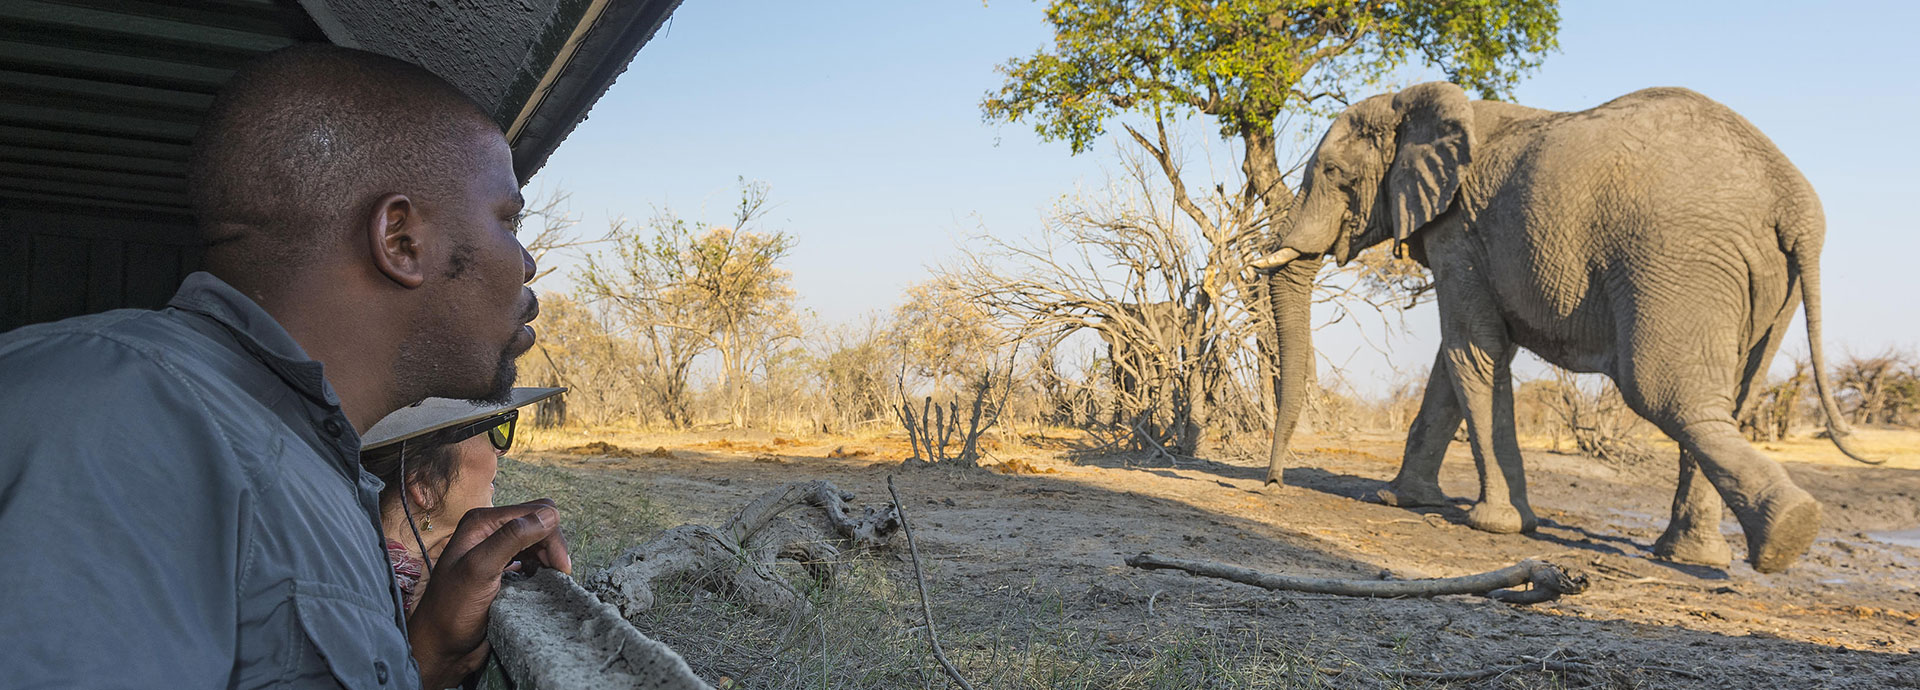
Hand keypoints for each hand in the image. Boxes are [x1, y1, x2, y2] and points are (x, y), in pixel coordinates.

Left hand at [406, 499, 571, 688]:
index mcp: (482, 522)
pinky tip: (540, 582)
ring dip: (550, 559)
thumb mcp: (480, 569)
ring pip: (540, 542)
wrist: (440, 647)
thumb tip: (549, 516)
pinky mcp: (503, 571)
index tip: (560, 567)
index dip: (552, 536)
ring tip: (551, 580)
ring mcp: (497, 551)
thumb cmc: (451, 611)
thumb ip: (511, 538)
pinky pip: (533, 560)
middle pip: (541, 523)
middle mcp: (490, 532)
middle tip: (560, 575)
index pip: (536, 512)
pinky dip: (542, 569)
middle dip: (554, 546)